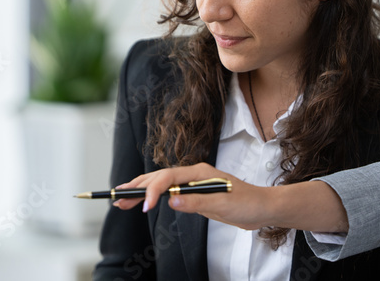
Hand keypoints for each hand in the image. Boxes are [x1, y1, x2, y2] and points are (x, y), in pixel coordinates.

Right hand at [113, 162, 348, 232]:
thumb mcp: (223, 205)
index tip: (144, 207)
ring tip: (121, 199)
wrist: (263, 208)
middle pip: (159, 177)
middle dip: (137, 187)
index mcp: (199, 172)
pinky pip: (168, 192)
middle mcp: (193, 173)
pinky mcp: (194, 193)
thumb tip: (171, 200)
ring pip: (161, 183)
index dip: (153, 191)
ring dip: (141, 190)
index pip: (168, 178)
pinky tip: (143, 201)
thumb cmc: (248, 203)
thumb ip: (196, 202)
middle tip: (116, 198)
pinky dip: (153, 196)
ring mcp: (192, 182)